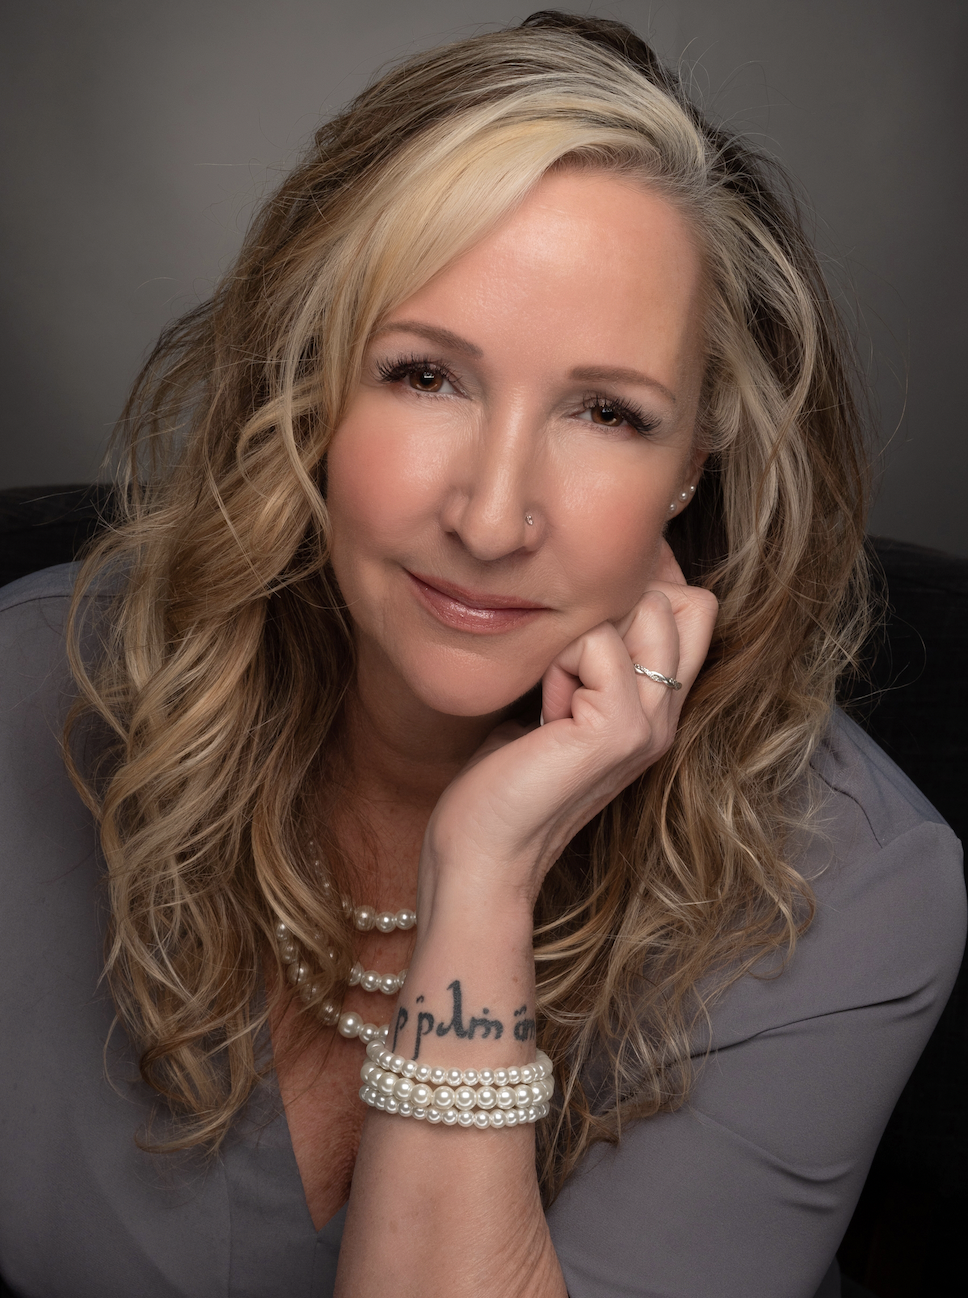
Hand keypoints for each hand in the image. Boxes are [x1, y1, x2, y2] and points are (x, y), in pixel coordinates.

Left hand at [421, 543, 717, 907]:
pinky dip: (558, 663)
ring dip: (582, 635)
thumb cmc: (504, 779)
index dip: (642, 592)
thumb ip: (587, 659)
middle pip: (689, 602)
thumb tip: (588, 599)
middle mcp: (667, 716)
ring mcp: (651, 725)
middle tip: (567, 665)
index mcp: (658, 709)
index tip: (581, 631)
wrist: (483, 853)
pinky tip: (543, 712)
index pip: (693, 609)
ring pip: (646, 610)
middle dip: (618, 605)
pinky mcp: (619, 730)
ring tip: (554, 692)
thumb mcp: (555, 701)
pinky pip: (597, 643)